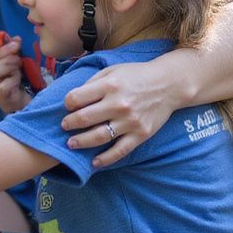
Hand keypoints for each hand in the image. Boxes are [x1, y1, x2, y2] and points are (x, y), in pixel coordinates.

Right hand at [0, 37, 29, 112]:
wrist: (22, 101)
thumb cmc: (17, 80)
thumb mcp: (15, 62)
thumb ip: (13, 50)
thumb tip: (16, 38)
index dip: (2, 48)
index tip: (16, 43)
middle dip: (6, 57)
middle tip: (19, 60)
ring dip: (9, 67)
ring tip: (18, 70)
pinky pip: (3, 85)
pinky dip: (13, 80)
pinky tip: (18, 82)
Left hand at [61, 60, 175, 166]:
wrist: (168, 84)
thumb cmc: (137, 75)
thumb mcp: (113, 70)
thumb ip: (93, 82)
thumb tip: (74, 97)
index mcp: (109, 85)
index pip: (77, 98)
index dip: (68, 103)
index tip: (67, 106)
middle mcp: (119, 104)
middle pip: (84, 119)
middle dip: (69, 124)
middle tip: (64, 126)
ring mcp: (130, 121)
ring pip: (99, 137)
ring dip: (81, 142)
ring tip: (71, 144)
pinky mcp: (141, 134)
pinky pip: (120, 150)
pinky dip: (106, 159)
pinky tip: (94, 162)